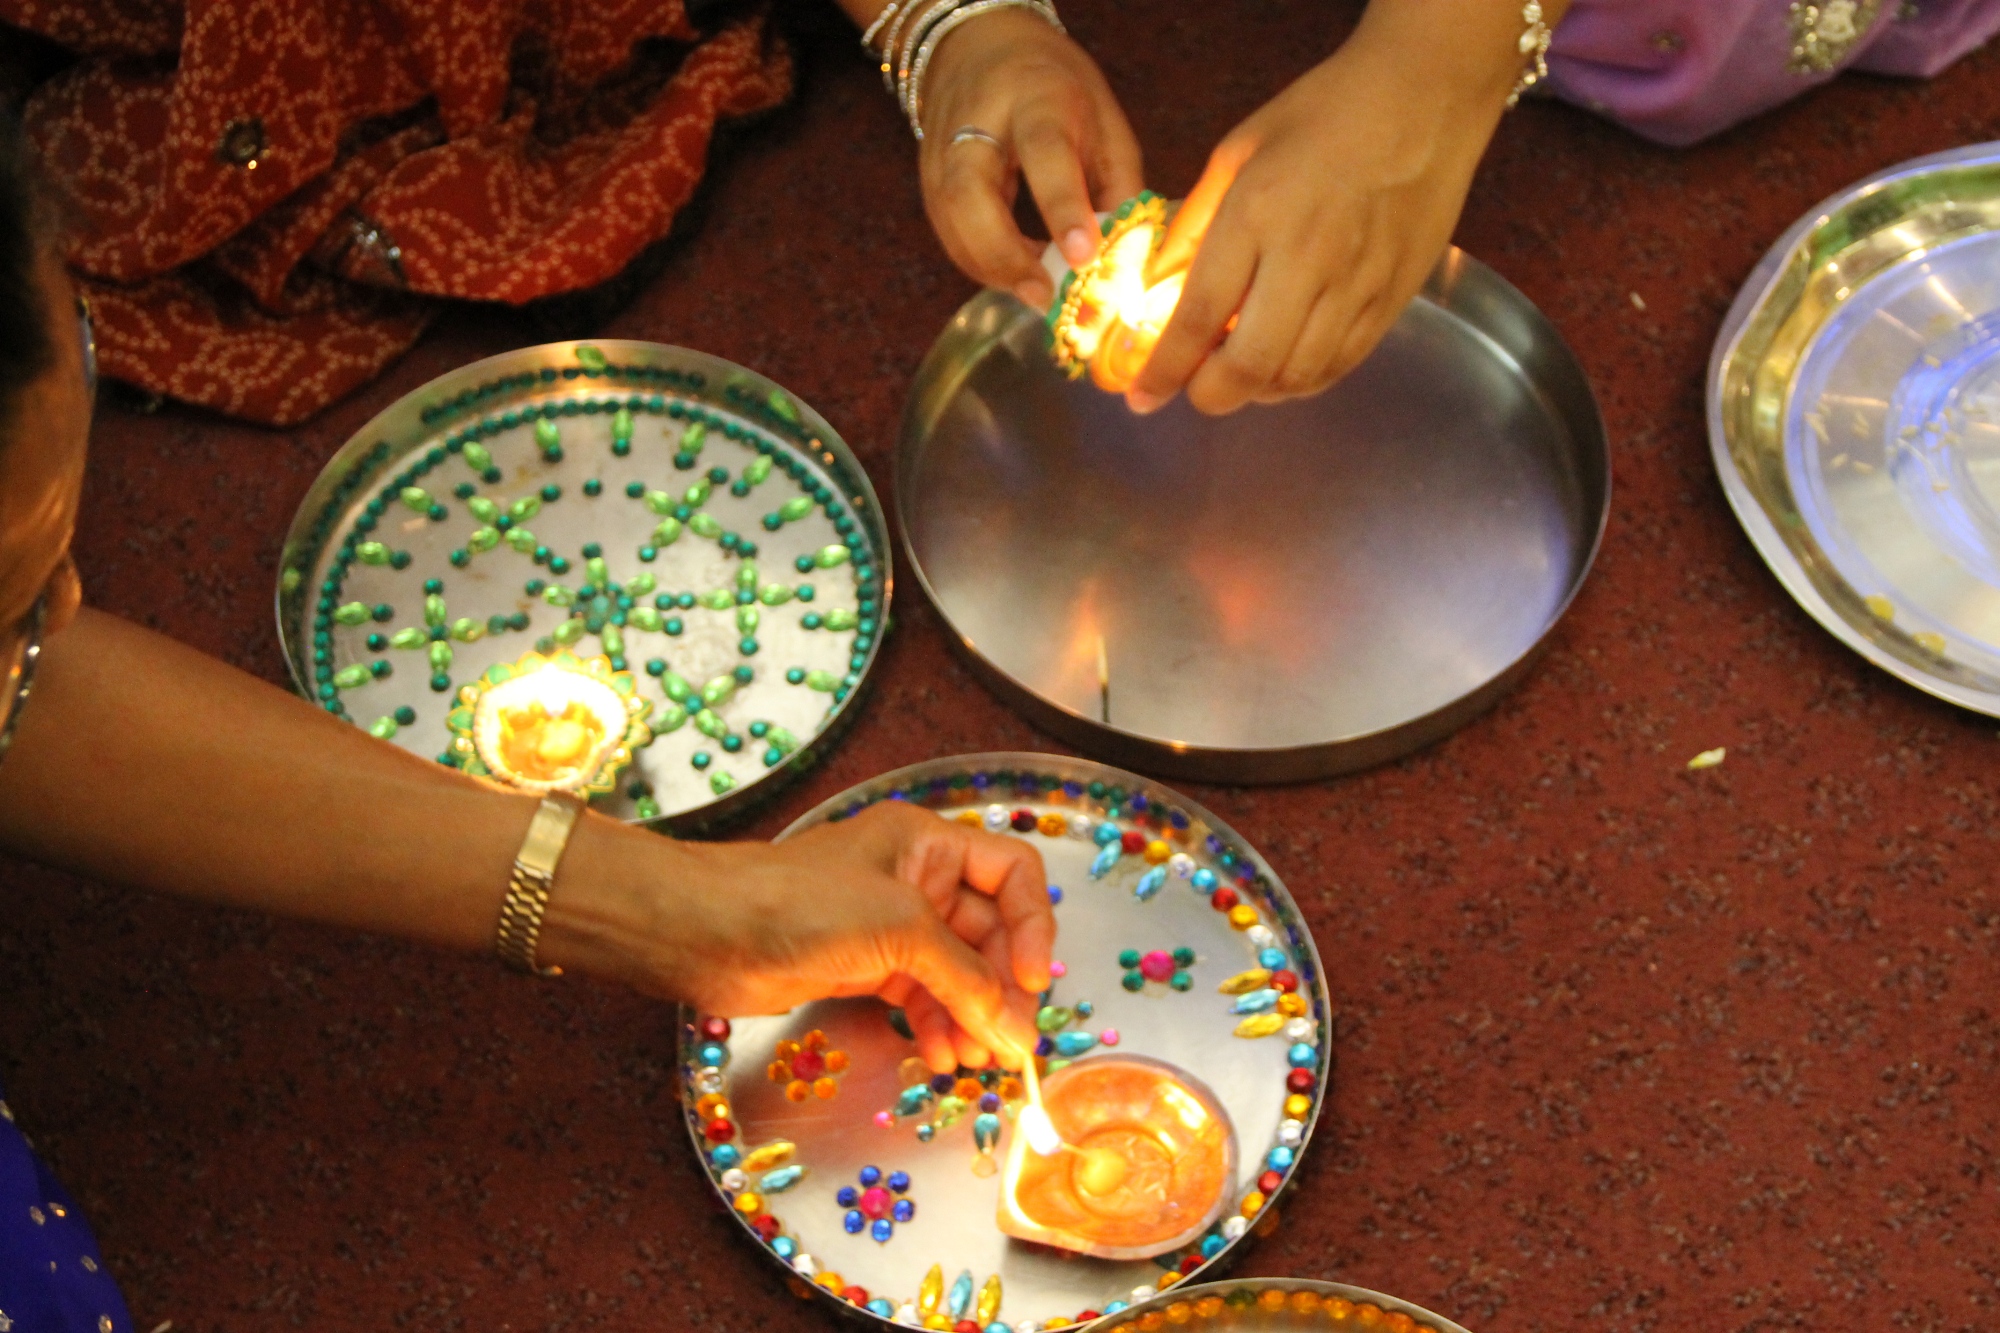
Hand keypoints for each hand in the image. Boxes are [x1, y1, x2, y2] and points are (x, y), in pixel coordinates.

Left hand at [642, 802, 1053, 1071]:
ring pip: (957, 971)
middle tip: (1012, 1041)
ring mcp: (891, 927)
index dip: (1033, 924)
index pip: (1012, 873)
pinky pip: (923, 996)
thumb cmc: (802, 905)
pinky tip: (943, 1054)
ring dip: (973, 1014)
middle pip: (990, 931)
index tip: (1033, 981)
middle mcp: (917, 879)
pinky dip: (939, 1024)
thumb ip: (964, 977)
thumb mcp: (899, 928)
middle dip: (1003, 986)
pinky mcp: (866, 967)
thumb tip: (1015, 1029)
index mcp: (929, 844)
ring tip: (976, 1058)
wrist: (708, 934)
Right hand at [915, 10, 1142, 307]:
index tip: (1082, 255)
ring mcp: (942, 148)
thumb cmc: (1058, 88)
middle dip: (1005, 255)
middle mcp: (977, 119)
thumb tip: (1122, 261)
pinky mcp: (926, 176)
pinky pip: (947, 231)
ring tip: (1035, 293)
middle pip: (970, 193)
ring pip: (950, 220)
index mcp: (1037, 96)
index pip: (1044, 152)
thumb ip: (1118, 188)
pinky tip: (1012, 276)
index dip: (1062, 206)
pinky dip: (979, 262)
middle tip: (1044, 296)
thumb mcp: (1105, 121)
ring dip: (991, 267)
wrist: (982, 46)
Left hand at [1128, 19, 1509, 415]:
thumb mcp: (1238, 151)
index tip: (1141, 398)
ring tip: (1237, 369)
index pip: (1200, 316)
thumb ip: (1194, 227)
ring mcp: (1358, 284)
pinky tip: (1283, 363)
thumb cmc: (1325, 113)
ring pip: (1297, 378)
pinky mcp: (1393, 299)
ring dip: (1255, 391)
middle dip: (1210, 395)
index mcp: (1257, 214)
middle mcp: (1308, 258)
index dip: (1164, 370)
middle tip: (1192, 388)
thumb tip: (1157, 292)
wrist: (1426, 97)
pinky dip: (1301, 380)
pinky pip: (1340, 365)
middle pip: (1250, 367)